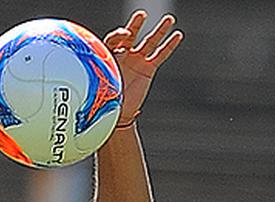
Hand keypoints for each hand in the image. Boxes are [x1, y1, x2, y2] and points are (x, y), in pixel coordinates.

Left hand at [104, 10, 183, 126]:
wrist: (118, 113)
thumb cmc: (105, 99)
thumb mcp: (100, 83)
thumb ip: (101, 72)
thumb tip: (97, 69)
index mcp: (108, 55)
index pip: (113, 39)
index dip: (119, 35)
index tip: (125, 36)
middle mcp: (123, 55)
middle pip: (130, 35)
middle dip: (135, 24)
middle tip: (141, 15)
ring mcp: (137, 61)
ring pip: (149, 42)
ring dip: (160, 30)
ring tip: (169, 19)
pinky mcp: (148, 69)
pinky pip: (160, 55)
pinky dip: (169, 45)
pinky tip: (177, 35)